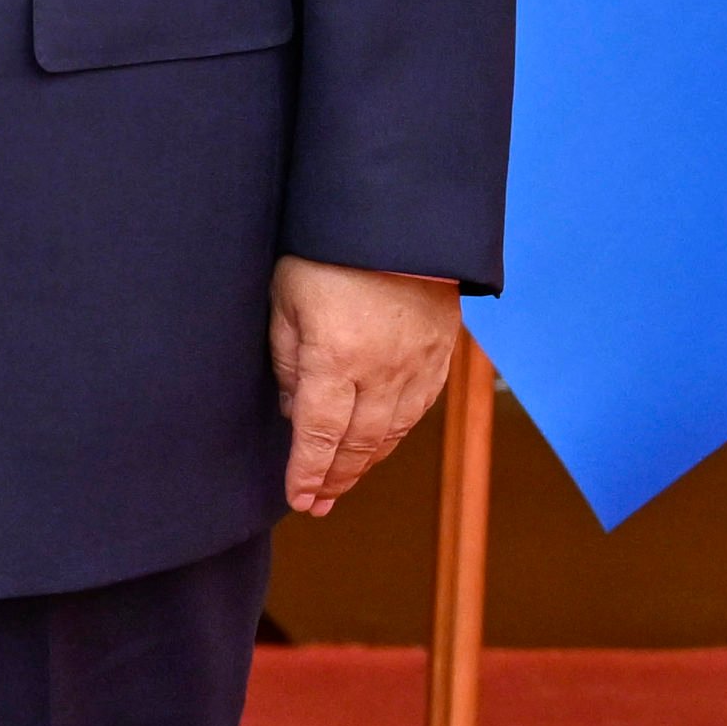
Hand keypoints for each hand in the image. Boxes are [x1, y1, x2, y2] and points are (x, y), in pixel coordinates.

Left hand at [271, 257, 462, 514]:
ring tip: (341, 485)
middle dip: (334, 479)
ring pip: (390, 434)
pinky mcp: (440, 357)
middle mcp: (382, 373)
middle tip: (316, 505)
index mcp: (336, 359)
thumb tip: (295, 410)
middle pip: (357, 444)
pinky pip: (417, 412)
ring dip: (364, 464)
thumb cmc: (328, 251)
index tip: (299, 500)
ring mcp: (417, 368)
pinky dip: (394, 436)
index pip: (319, 434)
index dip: (308, 472)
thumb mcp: (285, 297)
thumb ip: (288, 358)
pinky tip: (379, 447)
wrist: (400, 220)